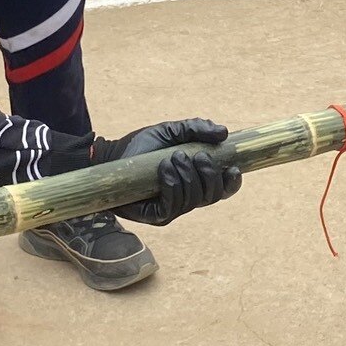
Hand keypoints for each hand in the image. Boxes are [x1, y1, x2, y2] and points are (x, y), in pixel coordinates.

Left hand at [95, 119, 240, 224]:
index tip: (233, 167)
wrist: (113, 155)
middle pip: (213, 196)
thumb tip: (224, 133)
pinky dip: (173, 186)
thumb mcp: (172, 131)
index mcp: (197, 180)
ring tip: (172, 157)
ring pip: (194, 201)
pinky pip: (173, 207)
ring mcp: (173, 209)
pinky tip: (164, 169)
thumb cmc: (143, 146)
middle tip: (197, 155)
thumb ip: (197, 128)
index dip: (232, 182)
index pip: (223, 189)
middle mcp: (189, 197)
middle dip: (209, 174)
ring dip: (187, 176)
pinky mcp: (156, 216)